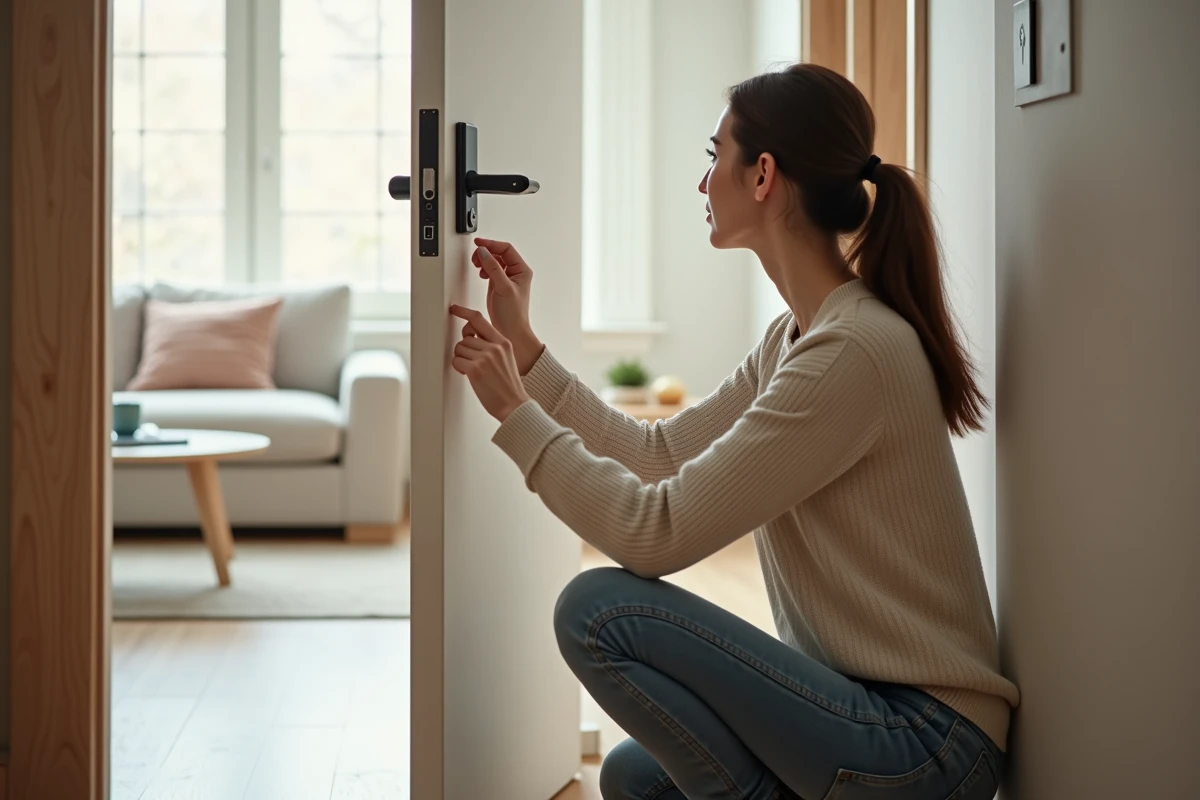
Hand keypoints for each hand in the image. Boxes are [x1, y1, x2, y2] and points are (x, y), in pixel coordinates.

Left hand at [449, 304, 531, 422]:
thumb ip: (493, 346)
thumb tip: (471, 338)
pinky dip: (459, 368)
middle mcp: (494, 347)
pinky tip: (469, 375)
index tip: (454, 309)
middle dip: (464, 351)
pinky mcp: (475, 369)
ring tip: (473, 370)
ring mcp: (485, 358)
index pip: (480, 320)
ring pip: (459, 349)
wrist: (514, 405)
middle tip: (472, 362)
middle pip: (465, 338)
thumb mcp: (507, 359)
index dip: (464, 313)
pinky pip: (456, 361)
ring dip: (461, 359)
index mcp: (503, 342)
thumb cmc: (509, 386)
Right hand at [472, 238, 542, 373]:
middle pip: (499, 253)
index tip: (478, 243)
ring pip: (494, 261)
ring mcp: (506, 279)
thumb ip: (493, 269)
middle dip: (486, 252)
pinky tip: (480, 273)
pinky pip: (490, 270)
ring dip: (484, 260)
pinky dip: (483, 269)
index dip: (492, 244)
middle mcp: (516, 273)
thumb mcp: (503, 288)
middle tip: (476, 256)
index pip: (506, 249)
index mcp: (522, 270)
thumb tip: (484, 252)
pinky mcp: (498, 286)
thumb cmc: (513, 315)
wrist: (511, 332)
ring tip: (477, 264)